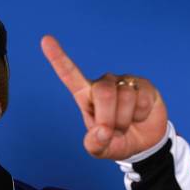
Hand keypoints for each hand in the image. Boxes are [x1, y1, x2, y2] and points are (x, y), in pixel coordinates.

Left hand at [41, 35, 167, 159]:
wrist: (143, 143)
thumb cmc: (115, 141)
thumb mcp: (100, 149)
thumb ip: (95, 144)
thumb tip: (103, 130)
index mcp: (85, 96)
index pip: (69, 75)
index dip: (58, 58)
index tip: (45, 40)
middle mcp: (102, 84)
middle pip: (103, 93)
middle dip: (109, 118)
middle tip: (112, 131)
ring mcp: (123, 83)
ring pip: (125, 98)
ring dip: (126, 120)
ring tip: (126, 124)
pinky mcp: (144, 84)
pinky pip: (142, 100)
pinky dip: (140, 115)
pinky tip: (139, 116)